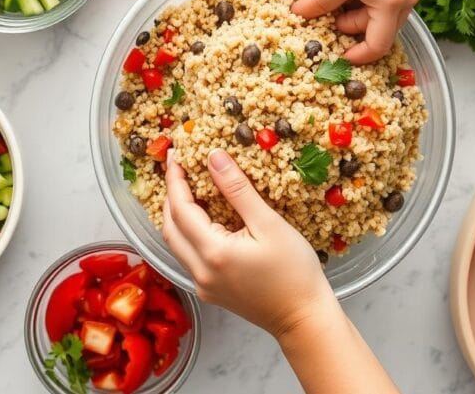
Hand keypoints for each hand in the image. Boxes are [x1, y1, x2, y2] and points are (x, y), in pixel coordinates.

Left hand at [162, 149, 336, 337]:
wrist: (304, 319)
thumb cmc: (295, 272)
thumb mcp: (269, 225)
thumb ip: (238, 190)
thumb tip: (214, 158)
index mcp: (213, 252)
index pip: (180, 208)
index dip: (175, 179)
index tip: (175, 154)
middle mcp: (200, 271)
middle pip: (170, 227)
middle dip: (170, 195)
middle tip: (179, 168)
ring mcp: (202, 285)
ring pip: (176, 243)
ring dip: (176, 215)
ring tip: (186, 188)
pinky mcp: (210, 292)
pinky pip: (188, 256)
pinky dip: (187, 233)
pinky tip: (201, 220)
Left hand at [263, 0, 433, 63]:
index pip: (321, 7)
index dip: (303, 10)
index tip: (295, 8)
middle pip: (369, 45)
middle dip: (347, 46)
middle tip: (326, 34)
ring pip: (383, 37)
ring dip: (361, 33)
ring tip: (340, 14)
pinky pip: (393, 22)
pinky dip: (375, 22)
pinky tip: (357, 5)